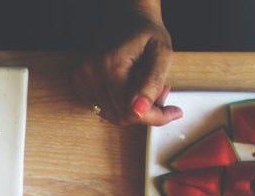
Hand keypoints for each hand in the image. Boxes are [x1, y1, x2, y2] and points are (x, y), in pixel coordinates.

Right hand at [72, 4, 182, 126]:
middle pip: (121, 115)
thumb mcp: (161, 53)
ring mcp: (83, 79)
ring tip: (146, 87)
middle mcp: (91, 74)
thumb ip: (152, 82)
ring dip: (132, 108)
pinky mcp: (80, 84)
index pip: (131, 111)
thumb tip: (139, 110)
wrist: (127, 20)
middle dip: (146, 110)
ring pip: (112, 115)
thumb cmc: (146, 34)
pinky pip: (102, 108)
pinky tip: (130, 88)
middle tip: (162, 91)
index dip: (156, 117)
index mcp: (111, 66)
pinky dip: (120, 104)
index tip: (174, 111)